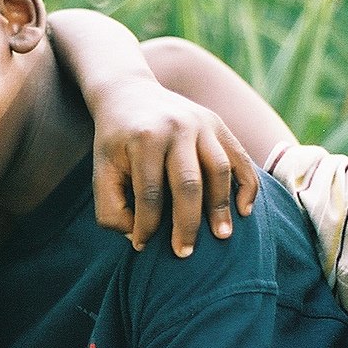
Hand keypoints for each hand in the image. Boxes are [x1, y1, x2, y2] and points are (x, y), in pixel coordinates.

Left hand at [91, 77, 258, 256]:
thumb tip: (138, 237)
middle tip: (185, 253)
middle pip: (188, 184)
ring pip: (218, 170)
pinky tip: (243, 211)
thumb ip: (110, 209)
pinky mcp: (217, 124)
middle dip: (187, 224)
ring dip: (221, 206)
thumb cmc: (115, 143)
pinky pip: (239, 158)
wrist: (129, 93)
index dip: (147, 226)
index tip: (143, 246)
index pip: (150, 193)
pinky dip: (246, 185)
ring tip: (222, 236)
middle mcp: (176, 128)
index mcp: (144, 139)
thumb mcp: (101, 171)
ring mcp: (201, 123)